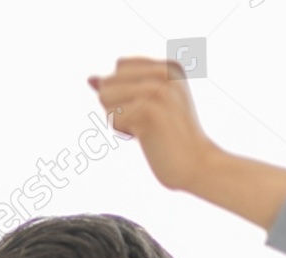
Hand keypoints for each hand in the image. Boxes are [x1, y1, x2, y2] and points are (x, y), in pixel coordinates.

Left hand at [88, 58, 220, 192]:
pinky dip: (122, 131)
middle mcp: (165, 71)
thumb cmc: (168, 139)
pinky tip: (144, 137)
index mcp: (169, 66)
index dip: (122, 91)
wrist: (195, 163)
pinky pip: (112, 116)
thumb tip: (90, 79)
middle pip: (109, 81)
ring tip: (145, 128)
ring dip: (118, 120)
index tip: (148, 108)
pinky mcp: (150, 109)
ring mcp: (158, 89)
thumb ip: (119, 88)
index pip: (121, 65)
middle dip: (116, 106)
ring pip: (106, 97)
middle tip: (145, 122)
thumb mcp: (146, 105)